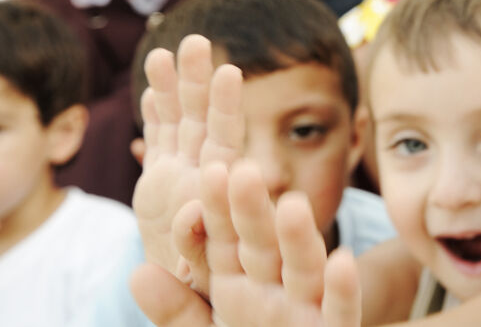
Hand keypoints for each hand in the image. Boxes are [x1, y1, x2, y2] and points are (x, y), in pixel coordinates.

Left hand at [131, 163, 361, 326]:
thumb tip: (137, 274)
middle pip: (263, 245)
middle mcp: (276, 288)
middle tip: (242, 170)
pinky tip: (343, 262)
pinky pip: (342, 310)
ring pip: (304, 269)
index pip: (225, 241)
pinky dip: (343, 289)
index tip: (209, 172)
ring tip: (293, 204)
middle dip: (253, 211)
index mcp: (239, 283)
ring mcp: (308, 309)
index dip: (217, 209)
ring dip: (299, 238)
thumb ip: (175, 309)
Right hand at [132, 35, 244, 297]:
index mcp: (222, 193)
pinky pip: (159, 139)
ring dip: (173, 88)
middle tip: (198, 42)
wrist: (190, 290)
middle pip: (203, 122)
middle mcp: (204, 175)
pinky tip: (153, 87)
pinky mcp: (160, 180)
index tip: (231, 73)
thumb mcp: (201, 272)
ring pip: (179, 123)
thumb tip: (190, 215)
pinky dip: (154, 115)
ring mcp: (182, 173)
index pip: (227, 143)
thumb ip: (195, 244)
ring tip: (165, 51)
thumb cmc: (210, 288)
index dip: (227, 109)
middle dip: (199, 84)